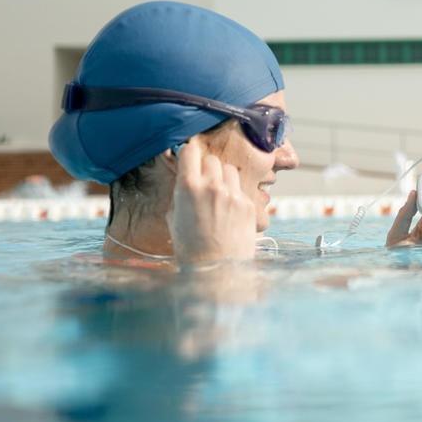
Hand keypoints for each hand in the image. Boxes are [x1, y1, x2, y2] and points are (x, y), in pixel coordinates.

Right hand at [167, 138, 257, 263]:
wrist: (216, 270)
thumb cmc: (190, 248)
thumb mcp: (174, 218)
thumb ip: (181, 195)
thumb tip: (185, 181)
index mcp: (188, 187)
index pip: (189, 151)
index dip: (188, 154)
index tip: (188, 159)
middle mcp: (212, 186)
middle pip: (211, 160)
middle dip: (206, 168)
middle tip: (204, 182)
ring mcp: (232, 194)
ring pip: (229, 170)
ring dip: (223, 177)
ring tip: (218, 195)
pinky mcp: (248, 204)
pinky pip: (240, 189)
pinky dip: (234, 194)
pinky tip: (229, 211)